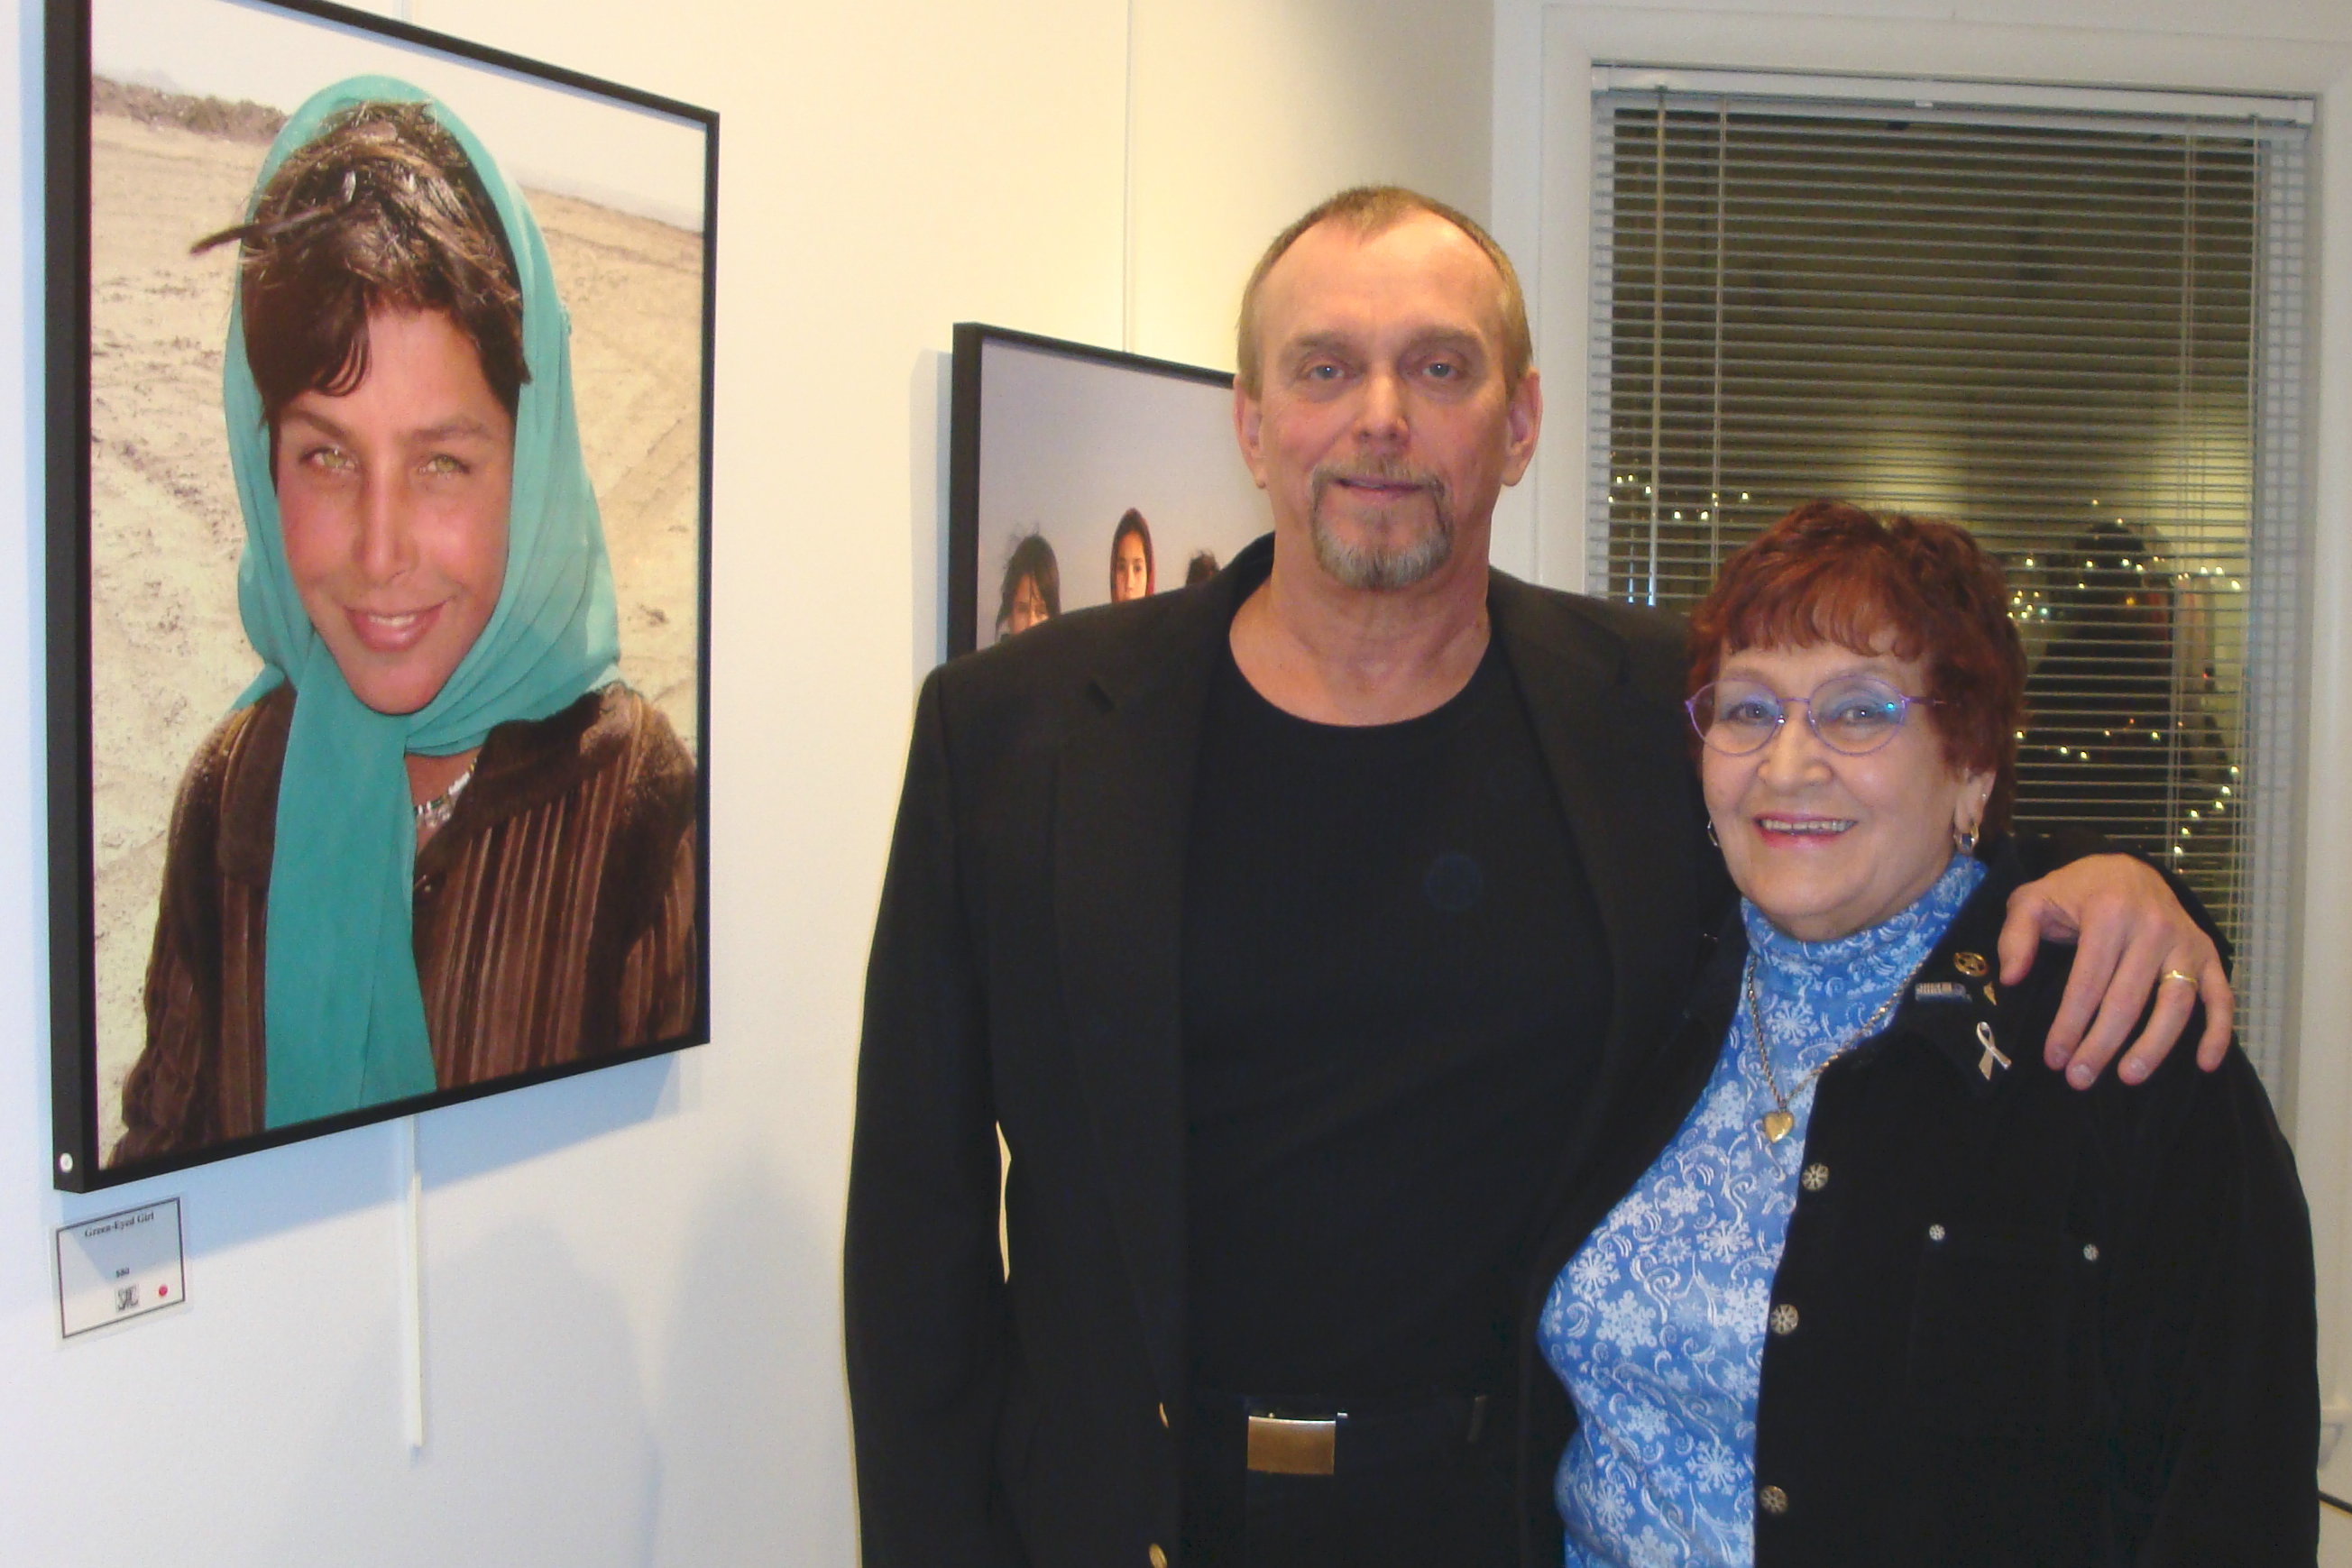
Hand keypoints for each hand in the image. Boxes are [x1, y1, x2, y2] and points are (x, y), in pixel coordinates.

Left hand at [1997, 853, 2231, 1088]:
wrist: (2127, 868)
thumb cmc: (2076, 891)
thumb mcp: (2034, 899)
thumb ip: (2016, 935)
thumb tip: (2012, 978)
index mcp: (2109, 913)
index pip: (2088, 982)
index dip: (2070, 1024)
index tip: (2054, 1058)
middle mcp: (2154, 928)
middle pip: (2128, 1000)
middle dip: (2101, 1045)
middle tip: (2080, 1079)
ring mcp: (2186, 942)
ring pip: (2176, 1004)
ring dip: (2154, 1046)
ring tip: (2128, 1077)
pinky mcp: (2209, 954)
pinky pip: (2221, 996)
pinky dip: (2219, 1031)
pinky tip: (2205, 1063)